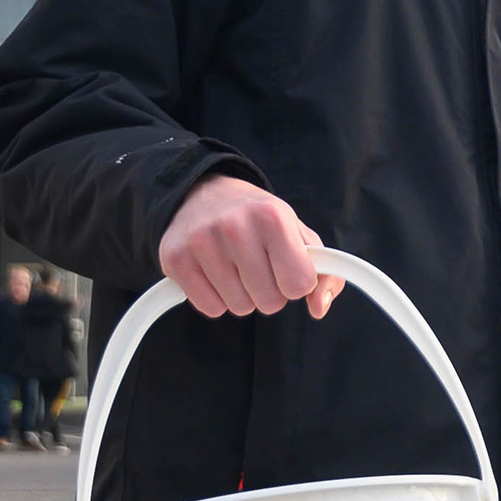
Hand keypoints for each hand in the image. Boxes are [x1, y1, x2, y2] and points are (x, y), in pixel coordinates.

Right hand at [159, 175, 343, 319]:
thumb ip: (324, 273)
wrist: (203, 192)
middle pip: (270, 301)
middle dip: (270, 291)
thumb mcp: (298, 234)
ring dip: (243, 295)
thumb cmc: (259, 219)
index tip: (287, 268)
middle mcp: (235, 227)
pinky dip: (217, 299)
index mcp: (273, 217)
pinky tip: (215, 272)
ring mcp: (201, 242)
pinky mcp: (176, 259)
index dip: (296, 283)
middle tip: (260, 266)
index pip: (299, 284)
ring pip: (239, 307)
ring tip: (236, 266)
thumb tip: (319, 308)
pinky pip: (211, 308)